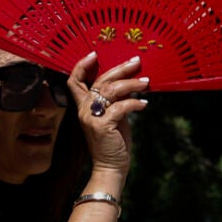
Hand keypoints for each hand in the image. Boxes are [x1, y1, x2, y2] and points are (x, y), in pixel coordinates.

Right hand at [67, 52, 149, 176]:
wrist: (110, 167)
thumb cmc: (114, 142)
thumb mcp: (113, 116)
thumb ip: (115, 100)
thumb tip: (130, 81)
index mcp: (84, 106)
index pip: (74, 81)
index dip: (82, 66)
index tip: (94, 54)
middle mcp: (84, 110)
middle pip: (100, 80)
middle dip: (120, 69)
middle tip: (136, 62)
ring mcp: (91, 118)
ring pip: (110, 90)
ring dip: (131, 84)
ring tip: (146, 82)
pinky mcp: (102, 126)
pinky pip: (120, 107)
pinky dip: (135, 103)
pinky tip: (144, 105)